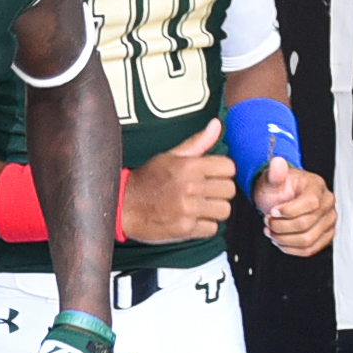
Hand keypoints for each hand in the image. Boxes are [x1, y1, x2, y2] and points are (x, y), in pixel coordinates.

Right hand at [120, 122, 237, 243]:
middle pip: (229, 190)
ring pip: (224, 210)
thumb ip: (197, 142)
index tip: (213, 176)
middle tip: (206, 193)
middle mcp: (191, 187)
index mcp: (189, 166)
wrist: (124, 205)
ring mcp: (189, 209)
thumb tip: (216, 124)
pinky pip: (212, 229)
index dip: (223, 172)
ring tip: (200, 207)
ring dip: (214, 210)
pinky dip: (205, 226)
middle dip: (220, 191)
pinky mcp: (185, 228)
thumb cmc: (147, 180)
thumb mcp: (170, 156)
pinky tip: (192, 219)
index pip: (229, 167)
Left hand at [255, 163, 335, 257]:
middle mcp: (327, 204)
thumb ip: (275, 173)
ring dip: (284, 239)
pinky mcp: (325, 236)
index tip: (273, 211)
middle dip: (281, 226)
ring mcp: (328, 221)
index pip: (311, 203)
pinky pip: (310, 249)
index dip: (288, 211)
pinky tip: (280, 241)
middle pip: (306, 224)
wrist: (281, 198)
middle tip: (268, 222)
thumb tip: (277, 163)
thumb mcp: (273, 179)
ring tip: (272, 232)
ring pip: (307, 240)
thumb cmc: (280, 188)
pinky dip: (291, 249)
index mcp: (317, 187)